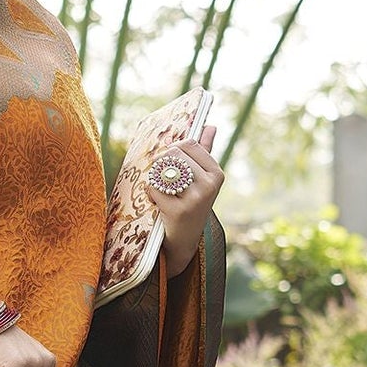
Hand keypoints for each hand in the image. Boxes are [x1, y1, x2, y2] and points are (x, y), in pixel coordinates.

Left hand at [153, 122, 223, 275]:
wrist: (184, 241)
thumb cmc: (191, 204)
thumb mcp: (202, 179)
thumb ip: (205, 151)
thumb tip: (210, 125)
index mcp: (217, 173)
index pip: (188, 144)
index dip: (173, 151)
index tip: (173, 166)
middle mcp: (209, 185)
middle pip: (174, 154)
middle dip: (162, 164)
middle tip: (164, 181)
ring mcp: (195, 199)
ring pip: (163, 169)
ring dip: (155, 178)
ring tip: (162, 192)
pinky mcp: (178, 211)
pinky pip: (153, 188)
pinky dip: (150, 193)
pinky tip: (157, 204)